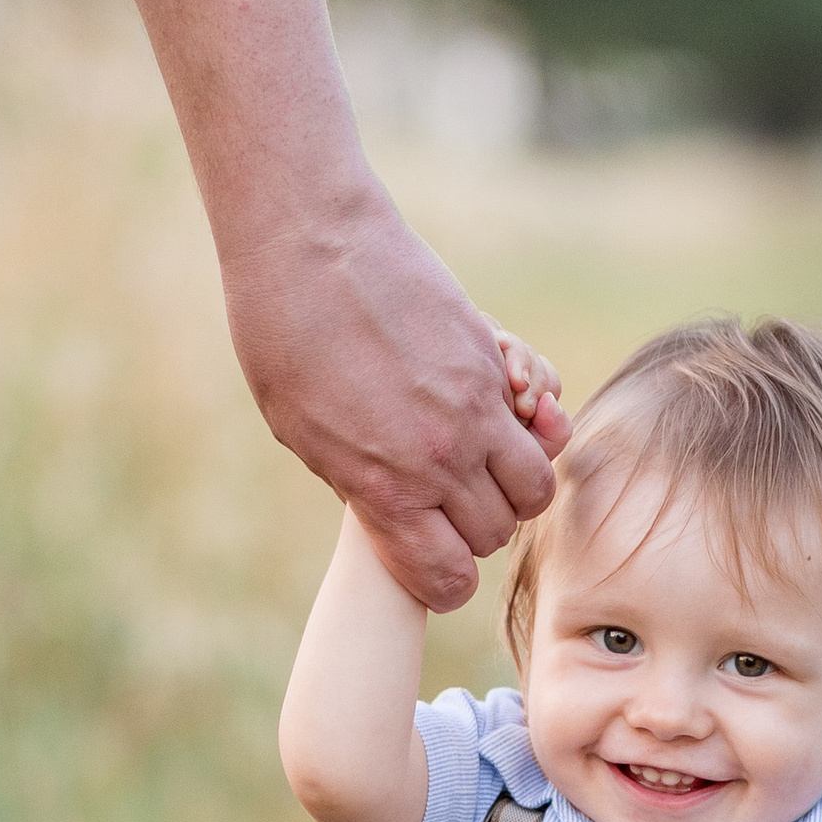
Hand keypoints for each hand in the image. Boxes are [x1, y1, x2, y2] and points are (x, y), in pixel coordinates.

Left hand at [222, 180, 571, 607]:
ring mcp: (475, 408)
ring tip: (482, 461)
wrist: (310, 241)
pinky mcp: (494, 363)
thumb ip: (360, 483)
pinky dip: (526, 428)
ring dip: (515, 486)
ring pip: (536, 487)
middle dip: (474, 529)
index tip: (433, 561)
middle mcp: (440, 457)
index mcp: (383, 487)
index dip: (443, 580)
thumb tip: (398, 512)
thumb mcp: (302, 433)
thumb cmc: (282, 336)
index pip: (447, 577)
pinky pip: (539, 421)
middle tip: (445, 501)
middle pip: (495, 534)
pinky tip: (492, 408)